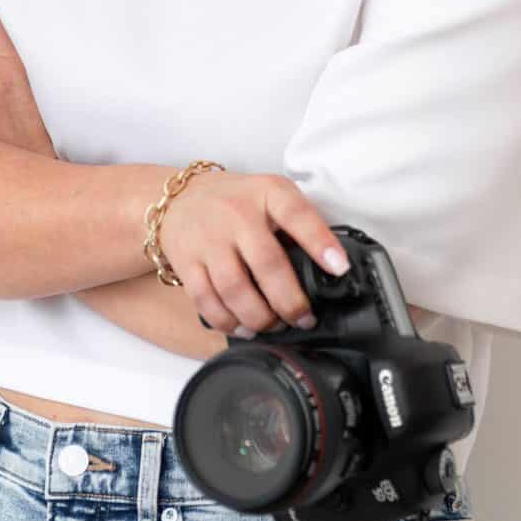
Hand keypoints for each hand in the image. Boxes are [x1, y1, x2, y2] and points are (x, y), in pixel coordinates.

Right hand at [157, 168, 350, 335]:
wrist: (180, 198)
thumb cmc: (236, 202)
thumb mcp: (271, 195)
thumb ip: (297, 223)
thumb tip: (330, 268)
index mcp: (267, 193)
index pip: (297, 214)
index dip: (320, 242)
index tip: (340, 268)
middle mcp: (236, 214)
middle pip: (267, 264)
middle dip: (290, 302)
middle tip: (303, 318)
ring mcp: (208, 239)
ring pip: (235, 289)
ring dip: (259, 317)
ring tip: (274, 326)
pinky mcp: (187, 262)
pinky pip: (206, 301)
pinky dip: (228, 322)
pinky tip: (244, 327)